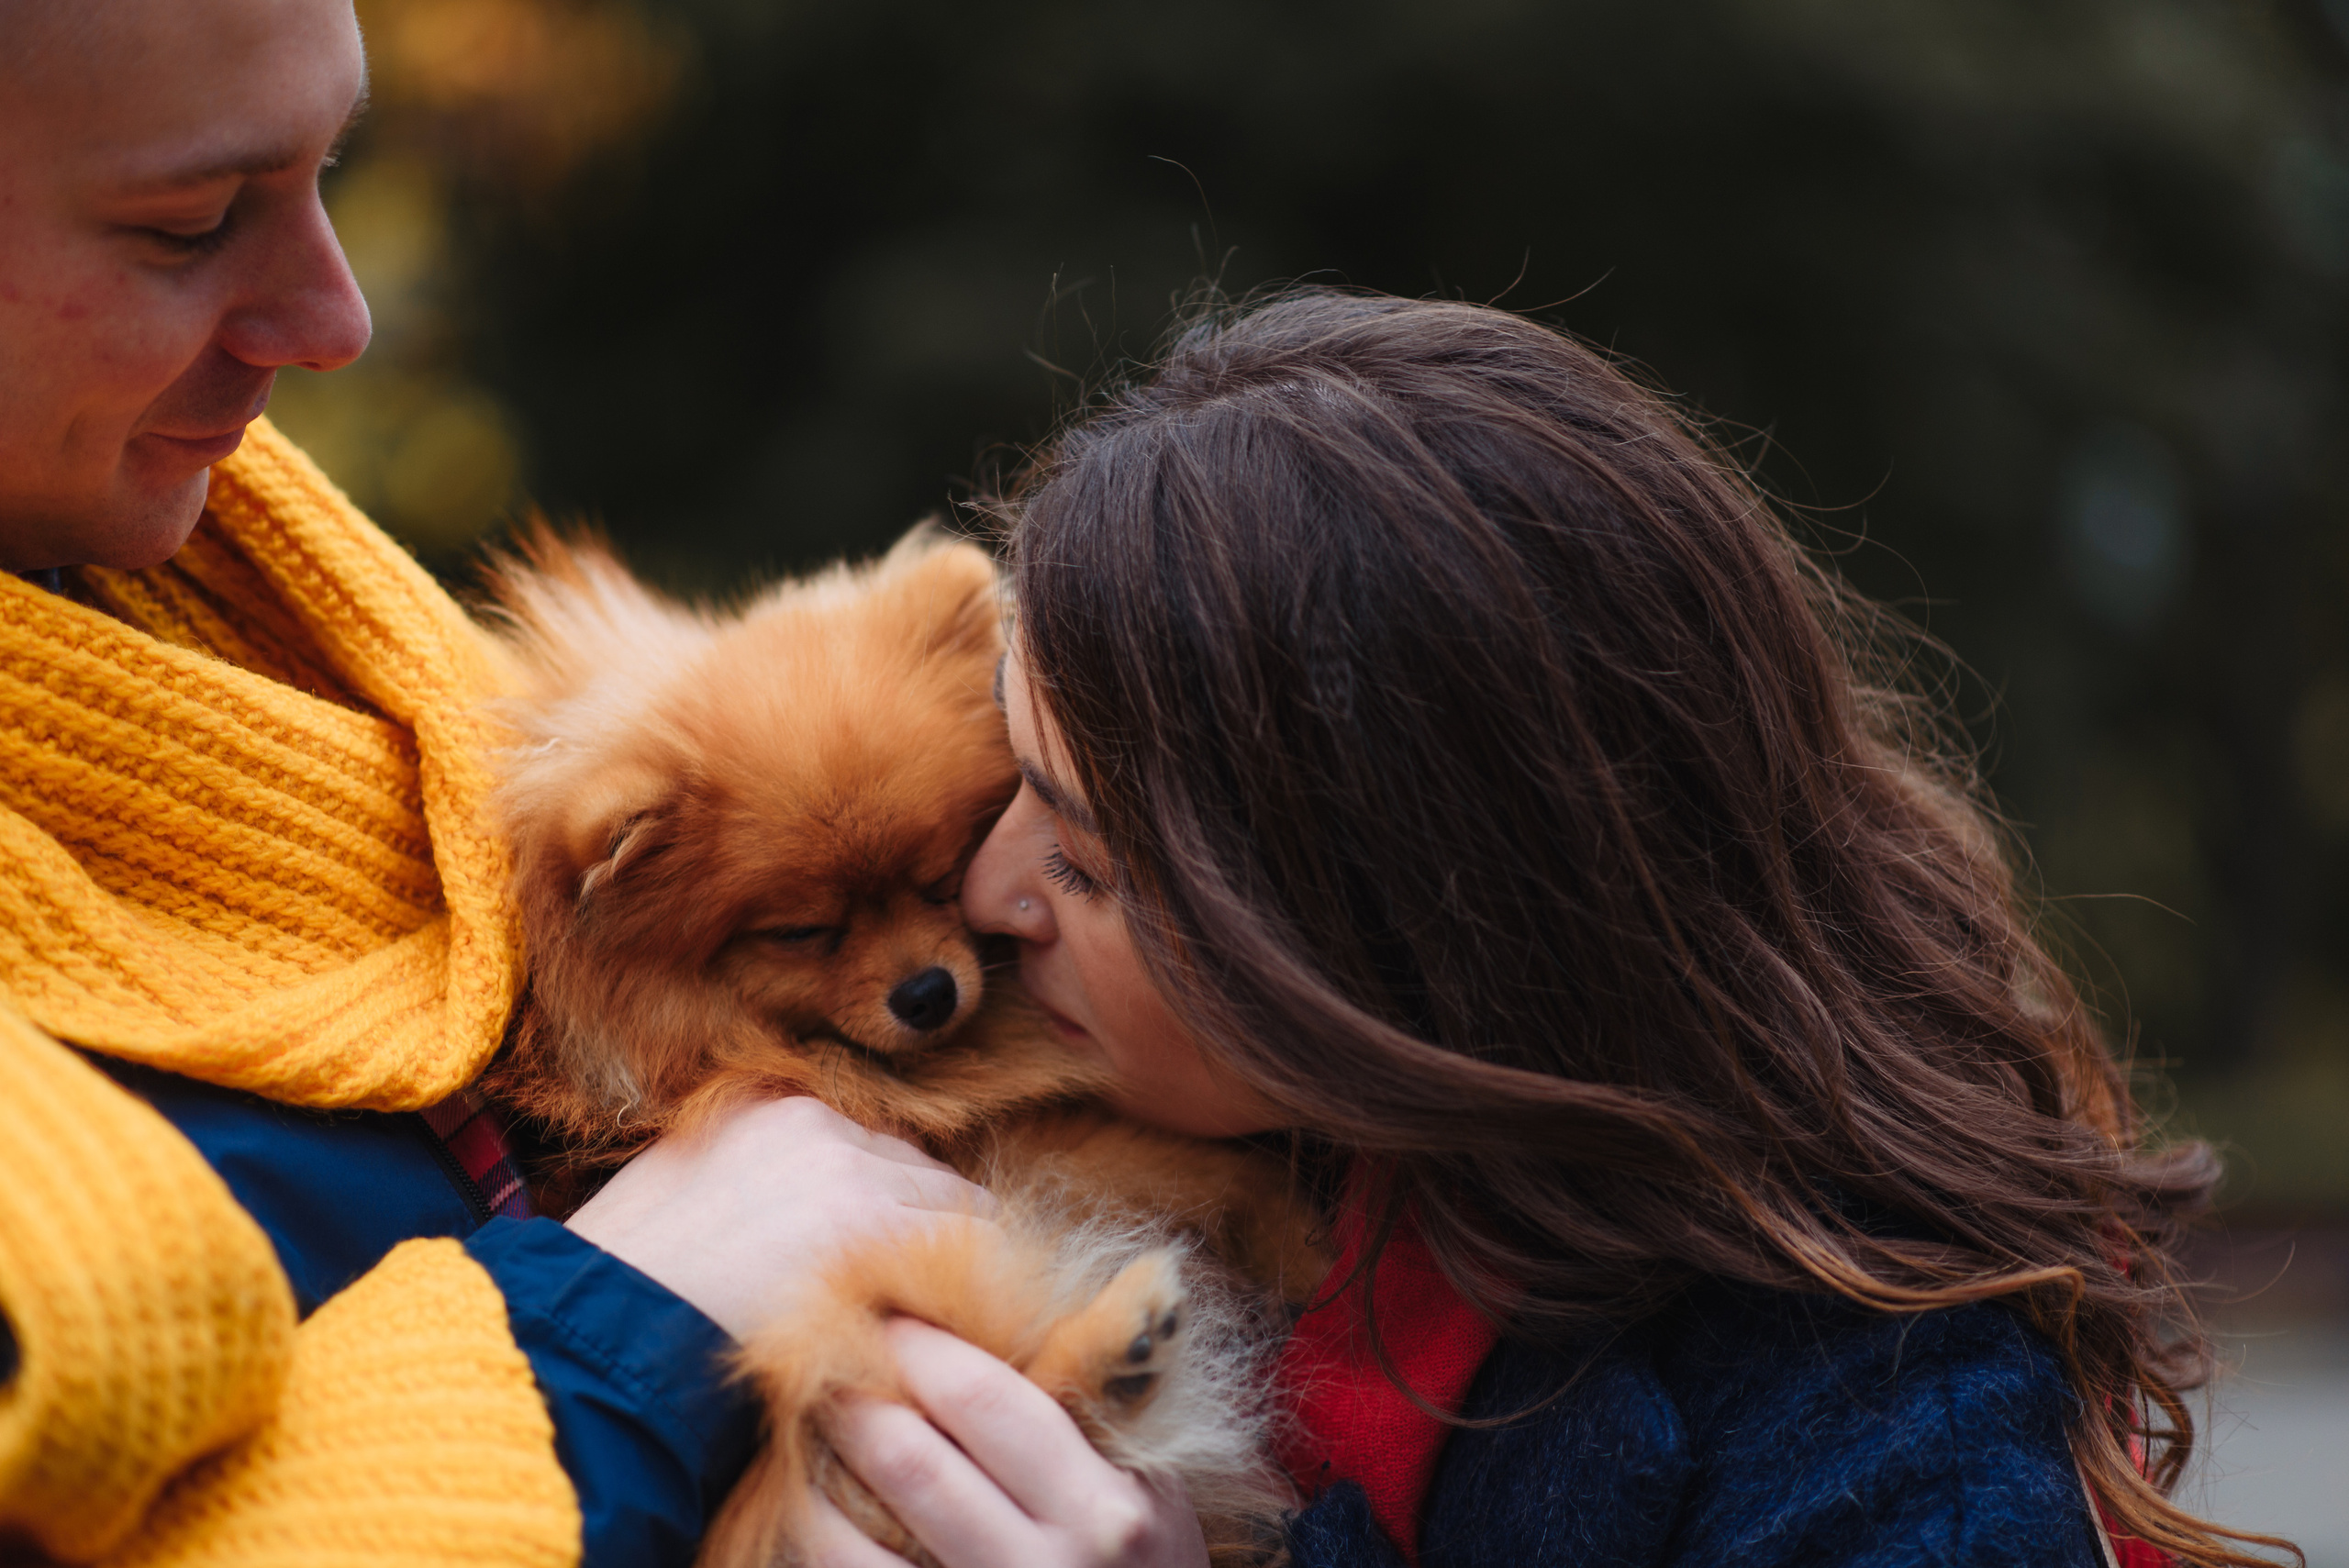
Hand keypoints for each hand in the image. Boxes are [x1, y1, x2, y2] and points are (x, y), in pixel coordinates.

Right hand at [566, 1097, 992, 1340]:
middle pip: (921, 1172)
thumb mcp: (683, 1197)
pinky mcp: (875, 1225)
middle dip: (922, 1232)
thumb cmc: (625, 1293)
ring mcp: (852, 1169)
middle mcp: (819, 1125)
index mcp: (770, 1112)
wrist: (596, 1335)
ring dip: (950, 1262)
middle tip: (914, 1301)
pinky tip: (956, 1331)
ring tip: (936, 1322)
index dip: (885, 1210)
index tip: (883, 1260)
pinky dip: (972, 1288)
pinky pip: (972, 1247)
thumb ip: (756, 1184)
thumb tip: (808, 1219)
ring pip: (956, 1206)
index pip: (873, 1149)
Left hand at [803, 1318, 1210, 1567]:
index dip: (920, 1347)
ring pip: (856, 1547)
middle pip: (912, 1464)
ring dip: (815, 1480)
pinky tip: (805, 1513)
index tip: (884, 1315)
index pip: (986, 1401)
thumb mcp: (1154, 1492)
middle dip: (854, 1401)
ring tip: (801, 1434)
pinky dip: (818, 1547)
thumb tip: (991, 1327)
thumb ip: (1087, 1419)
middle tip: (820, 1362)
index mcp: (1103, 1509)